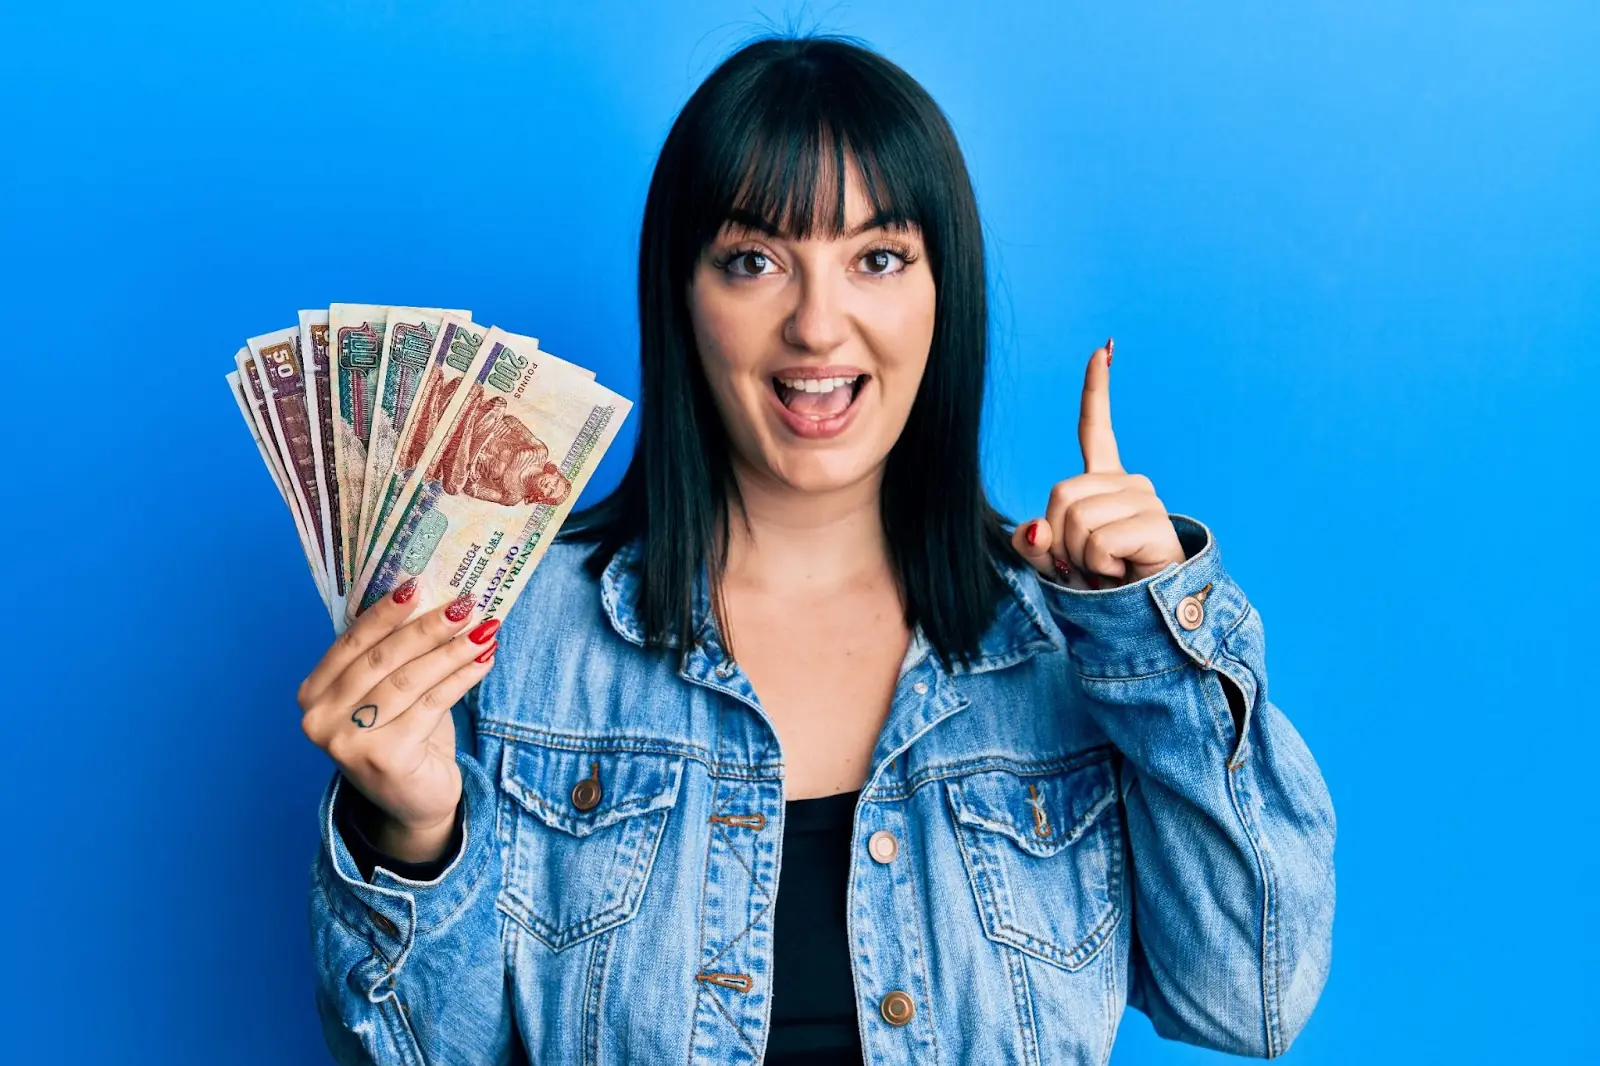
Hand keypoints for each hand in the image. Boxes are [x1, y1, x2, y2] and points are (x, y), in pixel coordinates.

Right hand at [297, 585, 499, 861]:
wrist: (413, 804)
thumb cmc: (402, 738)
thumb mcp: (387, 693)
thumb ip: (391, 655)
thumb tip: (428, 597)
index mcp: (313, 694)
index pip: (351, 642)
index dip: (385, 612)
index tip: (418, 584)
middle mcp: (320, 719)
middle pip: (381, 659)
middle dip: (427, 627)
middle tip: (465, 602)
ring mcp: (348, 742)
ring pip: (409, 680)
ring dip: (452, 650)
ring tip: (484, 629)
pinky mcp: (385, 758)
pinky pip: (431, 704)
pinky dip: (461, 678)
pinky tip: (483, 660)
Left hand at [1012, 339, 1185, 588]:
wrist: (1143, 620)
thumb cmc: (1098, 588)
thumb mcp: (1052, 563)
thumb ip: (1031, 543)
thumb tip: (1034, 527)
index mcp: (1105, 484)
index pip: (1096, 430)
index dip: (1096, 392)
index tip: (1102, 350)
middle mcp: (1129, 484)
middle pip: (1061, 494)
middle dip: (1058, 538)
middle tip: (1086, 563)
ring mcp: (1145, 501)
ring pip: (1077, 519)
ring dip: (1079, 558)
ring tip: (1106, 569)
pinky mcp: (1154, 526)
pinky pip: (1099, 541)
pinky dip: (1099, 567)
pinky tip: (1121, 572)